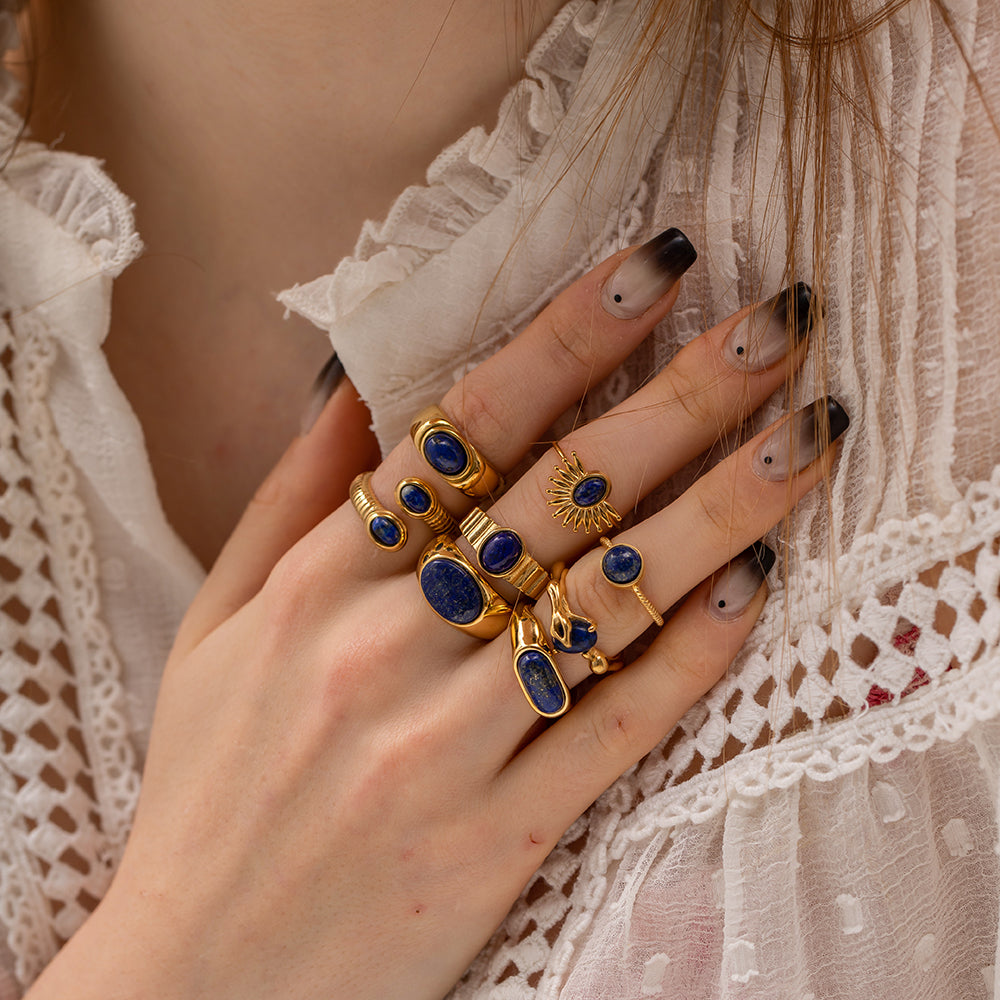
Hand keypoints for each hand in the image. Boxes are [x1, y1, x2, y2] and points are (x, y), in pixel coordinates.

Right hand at [27, 233, 842, 999]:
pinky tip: (757, 584)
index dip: (564, 336)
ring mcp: (451, 745)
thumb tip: (355, 378)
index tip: (648, 270)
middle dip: (681, 396)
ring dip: (725, 509)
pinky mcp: (503, 838)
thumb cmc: (211, 787)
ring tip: (808, 434)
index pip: (462, 426)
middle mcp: (386, 646)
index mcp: (318, 583)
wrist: (206, 975)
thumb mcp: (220, 626)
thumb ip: (293, 498)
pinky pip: (618, 726)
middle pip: (562, 495)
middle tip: (772, 325)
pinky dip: (694, 654)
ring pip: (611, 602)